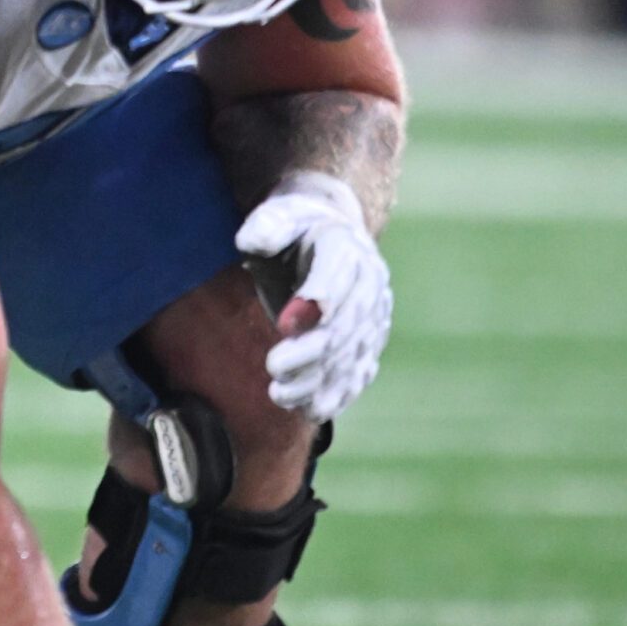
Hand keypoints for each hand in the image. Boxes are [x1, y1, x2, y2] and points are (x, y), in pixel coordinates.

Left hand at [236, 171, 390, 423]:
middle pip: (344, 326)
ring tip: (280, 395)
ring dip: (318, 380)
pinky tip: (310, 410)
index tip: (283, 325)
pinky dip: (337, 393)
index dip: (315, 303)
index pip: (336, 277)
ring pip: (351, 356)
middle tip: (273, 367)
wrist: (329, 232)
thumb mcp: (277, 215)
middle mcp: (369, 285)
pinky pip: (358, 372)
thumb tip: (252, 242)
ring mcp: (374, 317)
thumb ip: (266, 227)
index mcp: (346, 247)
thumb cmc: (294, 227)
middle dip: (310, 352)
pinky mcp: (369, 341)